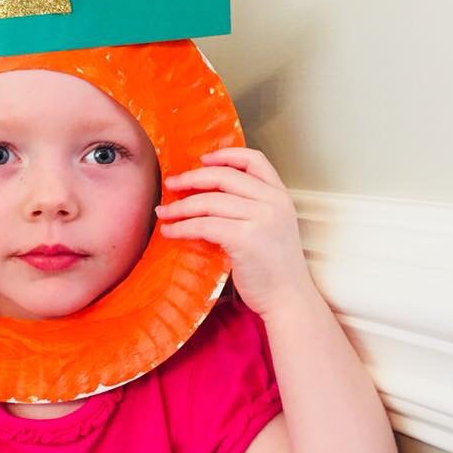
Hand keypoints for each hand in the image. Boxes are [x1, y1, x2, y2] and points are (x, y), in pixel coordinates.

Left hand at [155, 146, 311, 317]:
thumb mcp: (271, 226)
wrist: (289, 298)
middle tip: (170, 184)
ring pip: (209, 202)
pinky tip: (170, 231)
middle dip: (191, 178)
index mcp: (280, 195)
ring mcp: (261, 219)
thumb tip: (206, 194)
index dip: (225, 155)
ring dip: (180, 206)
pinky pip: (204, 225)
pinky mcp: (245, 239)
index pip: (254, 159)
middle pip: (224, 176)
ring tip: (163, 212)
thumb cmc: (274, 266)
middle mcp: (273, 202)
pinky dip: (182, 227)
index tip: (201, 160)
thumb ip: (250, 206)